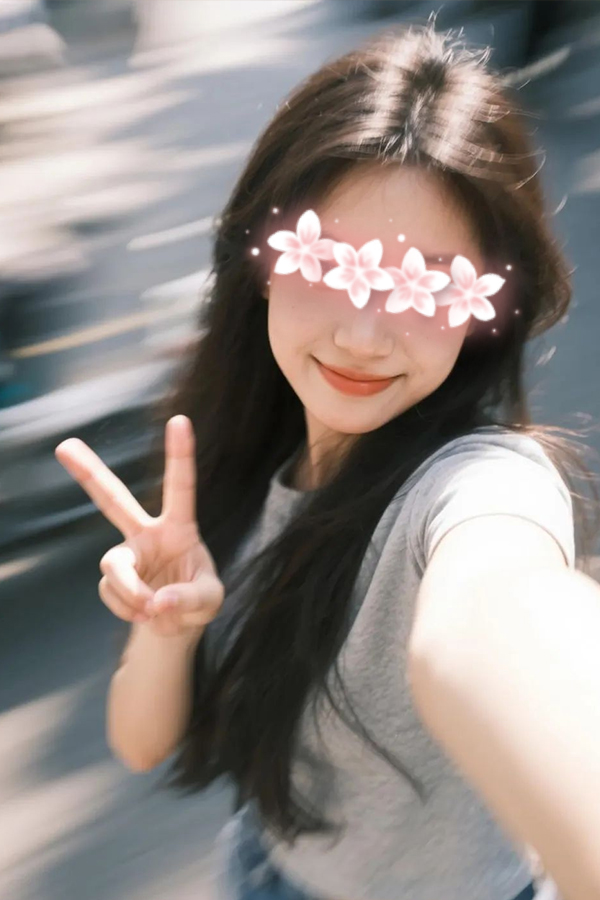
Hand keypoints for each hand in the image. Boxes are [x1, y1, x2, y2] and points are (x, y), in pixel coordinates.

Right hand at [55, 415, 223, 637]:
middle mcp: (146, 534)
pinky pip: (112, 594)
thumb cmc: (199, 601)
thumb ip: (190, 598)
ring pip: (113, 566)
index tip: (180, 420)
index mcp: (179, 527)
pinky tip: (145, 613)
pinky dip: (129, 609)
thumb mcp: (210, 600)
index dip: (180, 454)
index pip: (180, 486)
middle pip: (112, 499)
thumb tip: (157, 601)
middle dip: (89, 472)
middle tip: (64, 446)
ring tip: (152, 608)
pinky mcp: (112, 580)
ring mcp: (127, 556)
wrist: (175, 625)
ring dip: (131, 592)